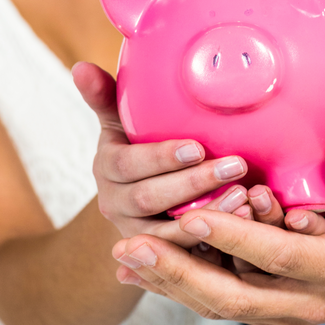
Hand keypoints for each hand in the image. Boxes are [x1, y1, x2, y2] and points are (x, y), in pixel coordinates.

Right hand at [72, 62, 255, 250]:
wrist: (135, 198)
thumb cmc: (135, 144)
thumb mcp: (119, 122)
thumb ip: (104, 96)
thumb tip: (80, 66)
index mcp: (106, 169)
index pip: (128, 166)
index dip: (161, 158)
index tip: (196, 146)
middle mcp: (114, 205)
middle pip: (150, 200)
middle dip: (194, 183)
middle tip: (235, 165)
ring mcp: (136, 235)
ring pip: (169, 234)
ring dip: (209, 216)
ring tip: (244, 196)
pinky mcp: (160, 257)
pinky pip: (186, 255)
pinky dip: (215, 242)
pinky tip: (243, 222)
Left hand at [110, 123, 324, 324]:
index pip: (278, 257)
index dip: (234, 239)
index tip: (194, 217)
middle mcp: (306, 300)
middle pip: (232, 295)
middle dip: (177, 272)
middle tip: (131, 246)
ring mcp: (285, 309)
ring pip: (218, 303)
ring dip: (169, 280)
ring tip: (123, 256)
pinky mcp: (270, 305)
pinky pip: (219, 298)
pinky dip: (179, 285)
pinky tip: (141, 270)